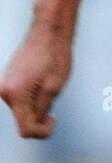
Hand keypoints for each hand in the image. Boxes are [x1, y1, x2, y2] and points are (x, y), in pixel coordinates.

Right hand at [1, 20, 72, 138]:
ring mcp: (5, 85)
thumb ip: (41, 110)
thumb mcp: (54, 88)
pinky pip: (21, 99)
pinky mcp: (9, 80)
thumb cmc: (55, 55)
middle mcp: (5, 91)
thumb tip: (35, 124)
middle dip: (40, 119)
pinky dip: (33, 99)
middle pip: (23, 120)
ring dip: (37, 107)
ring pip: (22, 110)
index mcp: (16, 94)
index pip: (26, 129)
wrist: (49, 31)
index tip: (55, 120)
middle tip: (55, 107)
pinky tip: (43, 84)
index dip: (43, 131)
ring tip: (50, 89)